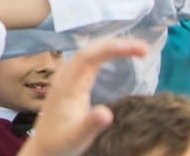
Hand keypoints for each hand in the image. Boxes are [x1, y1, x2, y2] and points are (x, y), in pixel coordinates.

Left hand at [17, 38, 148, 155]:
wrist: (44, 146)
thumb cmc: (61, 142)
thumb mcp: (78, 137)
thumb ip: (92, 124)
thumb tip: (107, 112)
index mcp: (68, 85)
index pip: (90, 56)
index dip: (113, 48)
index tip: (138, 50)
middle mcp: (66, 76)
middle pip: (90, 50)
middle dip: (116, 44)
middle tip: (145, 49)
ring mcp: (67, 77)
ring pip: (89, 52)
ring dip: (111, 47)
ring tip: (137, 49)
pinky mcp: (71, 81)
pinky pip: (88, 60)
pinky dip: (104, 53)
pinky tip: (116, 53)